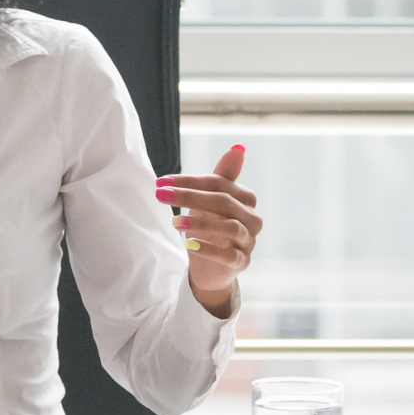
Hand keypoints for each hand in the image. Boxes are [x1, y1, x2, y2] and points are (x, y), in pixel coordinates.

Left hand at [155, 145, 260, 308]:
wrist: (211, 267)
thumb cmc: (210, 228)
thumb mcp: (210, 201)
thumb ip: (222, 176)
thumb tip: (238, 147)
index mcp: (245, 198)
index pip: (217, 183)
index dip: (189, 181)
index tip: (161, 182)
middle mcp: (252, 218)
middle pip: (223, 202)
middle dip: (189, 197)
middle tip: (161, 196)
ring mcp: (249, 241)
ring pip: (230, 227)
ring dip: (200, 223)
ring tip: (174, 223)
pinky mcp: (242, 262)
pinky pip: (228, 255)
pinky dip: (208, 249)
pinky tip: (190, 244)